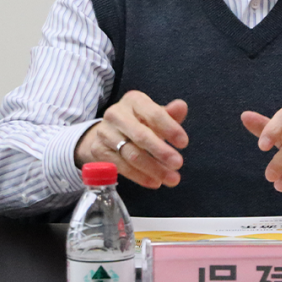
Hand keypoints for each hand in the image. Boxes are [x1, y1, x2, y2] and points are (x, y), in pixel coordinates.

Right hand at [74, 91, 188, 188]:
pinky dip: (140, 177)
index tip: (184, 143)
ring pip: (132, 154)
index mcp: (134, 100)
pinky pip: (122, 167)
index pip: (154, 114)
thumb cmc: (138, 122)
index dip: (170, 128)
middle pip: (141, 135)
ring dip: (154, 169)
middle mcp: (116, 114)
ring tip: (171, 179)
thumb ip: (169, 114)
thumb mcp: (154, 115)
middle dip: (162, 151)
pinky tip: (154, 181)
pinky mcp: (98, 150)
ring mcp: (105, 132)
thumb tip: (182, 106)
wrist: (108, 132)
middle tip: (178, 163)